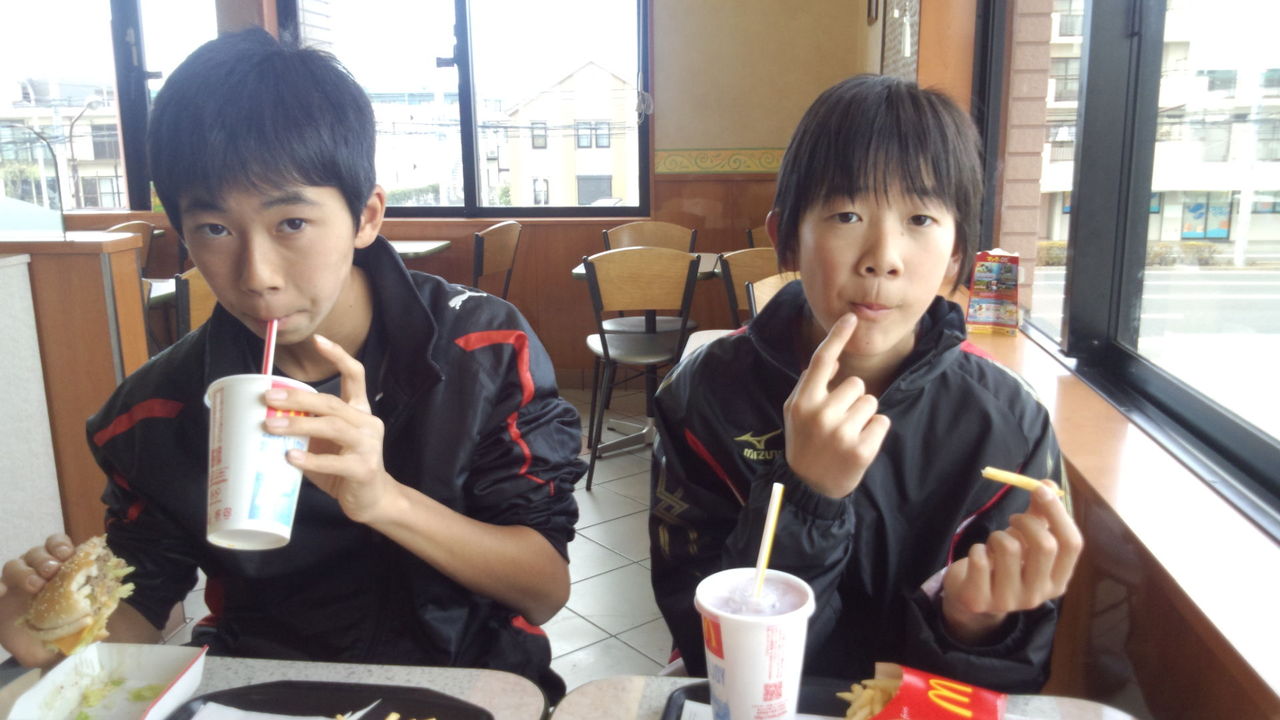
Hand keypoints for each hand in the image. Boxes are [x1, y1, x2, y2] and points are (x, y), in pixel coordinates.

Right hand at [0, 534, 74, 666]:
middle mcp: (36, 571)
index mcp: (58, 572)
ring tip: (35, 585)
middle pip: (37, 553)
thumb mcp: (71, 634)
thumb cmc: (57, 632)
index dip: (62, 546)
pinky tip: (1, 592)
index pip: (58, 547)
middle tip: (52, 572)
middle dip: (46, 559)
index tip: (68, 554)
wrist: (30, 648)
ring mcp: (14, 582)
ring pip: (15, 564)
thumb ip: (86, 631)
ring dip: (25, 572)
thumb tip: (103, 633)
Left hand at [263, 334, 396, 523]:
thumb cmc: (344, 469)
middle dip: (298, 397)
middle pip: (332, 402)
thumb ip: (307, 429)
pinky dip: (310, 459)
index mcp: (359, 411)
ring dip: (299, 424)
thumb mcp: (327, 444)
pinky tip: (290, 457)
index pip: (355, 375)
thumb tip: (267, 418)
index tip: (318, 340)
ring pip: (333, 426)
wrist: (374, 500)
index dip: (338, 356)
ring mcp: (369, 445)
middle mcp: (367, 423)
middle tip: (269, 397)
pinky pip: (334, 461)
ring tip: (271, 425)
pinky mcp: (364, 468)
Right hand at [783, 313, 891, 498]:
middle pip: (856, 384)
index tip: (850, 317)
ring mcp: (842, 433)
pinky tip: (858, 445)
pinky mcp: (862, 450)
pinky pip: (882, 422)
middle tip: (838, 422)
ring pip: (871, 402)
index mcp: (803, 402)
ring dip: (864, 416)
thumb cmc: (804, 443)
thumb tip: (834, 358)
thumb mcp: (796, 412)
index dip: (836, 337)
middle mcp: (821, 414)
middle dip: (852, 399)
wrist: (808, 487)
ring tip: (847, 434)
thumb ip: (811, 384)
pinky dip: (875, 432)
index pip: (821, 361)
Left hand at [940, 482, 1083, 643]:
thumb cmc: (1006, 563)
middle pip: (1045, 546)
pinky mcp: (980, 600)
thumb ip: (1039, 514)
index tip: (1040, 489)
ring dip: (997, 535)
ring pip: (1009, 548)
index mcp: (1058, 580)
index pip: (1072, 544)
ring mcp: (1009, 601)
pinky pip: (980, 559)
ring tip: (994, 543)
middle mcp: (1039, 595)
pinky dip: (977, 549)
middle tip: (1013, 519)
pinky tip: (978, 557)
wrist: (973, 596)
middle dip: (1026, 522)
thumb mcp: (1026, 541)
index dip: (1058, 512)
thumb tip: (1049, 484)